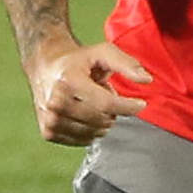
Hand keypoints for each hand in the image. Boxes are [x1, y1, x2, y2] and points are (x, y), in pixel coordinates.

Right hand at [30, 35, 150, 146]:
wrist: (45, 66)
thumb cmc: (78, 60)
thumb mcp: (103, 52)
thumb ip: (127, 64)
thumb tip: (147, 79)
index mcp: (68, 81)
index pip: (106, 104)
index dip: (128, 107)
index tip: (141, 104)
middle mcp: (56, 102)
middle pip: (102, 119)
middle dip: (112, 109)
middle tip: (102, 93)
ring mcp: (50, 120)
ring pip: (95, 132)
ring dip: (101, 119)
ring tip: (91, 101)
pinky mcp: (48, 132)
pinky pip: (84, 140)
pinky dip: (91, 129)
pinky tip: (83, 113)